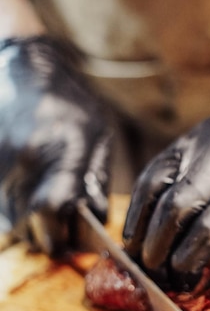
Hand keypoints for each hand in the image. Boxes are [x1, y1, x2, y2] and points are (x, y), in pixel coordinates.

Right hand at [0, 35, 111, 253]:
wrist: (23, 72)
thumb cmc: (68, 103)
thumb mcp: (98, 135)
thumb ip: (95, 180)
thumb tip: (93, 221)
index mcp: (59, 152)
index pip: (55, 212)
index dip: (69, 234)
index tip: (81, 237)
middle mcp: (24, 163)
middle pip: (31, 228)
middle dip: (52, 238)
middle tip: (66, 228)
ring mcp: (0, 168)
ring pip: (13, 225)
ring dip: (33, 227)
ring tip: (50, 207)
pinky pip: (1, 210)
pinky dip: (16, 213)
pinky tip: (32, 195)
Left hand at [123, 117, 209, 278]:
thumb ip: (193, 197)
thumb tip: (147, 242)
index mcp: (205, 138)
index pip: (153, 177)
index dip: (136, 219)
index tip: (132, 250)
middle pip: (161, 194)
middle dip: (145, 241)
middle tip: (146, 271)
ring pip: (177, 211)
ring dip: (163, 254)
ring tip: (166, 278)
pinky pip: (205, 233)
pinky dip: (188, 261)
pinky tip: (190, 276)